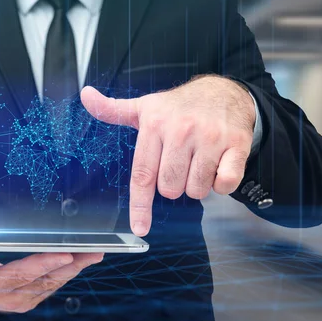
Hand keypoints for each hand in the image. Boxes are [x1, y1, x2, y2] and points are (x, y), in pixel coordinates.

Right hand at [0, 251, 103, 313]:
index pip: (22, 274)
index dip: (44, 264)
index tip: (65, 253)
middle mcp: (14, 296)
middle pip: (46, 279)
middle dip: (71, 264)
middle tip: (92, 251)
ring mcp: (26, 299)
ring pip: (55, 282)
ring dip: (76, 268)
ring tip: (95, 253)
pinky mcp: (34, 297)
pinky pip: (55, 284)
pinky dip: (70, 271)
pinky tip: (84, 259)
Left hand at [81, 75, 255, 236]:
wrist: (224, 91)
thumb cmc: (179, 107)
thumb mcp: (145, 107)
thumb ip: (112, 110)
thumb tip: (85, 95)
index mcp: (154, 125)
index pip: (143, 174)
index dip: (140, 205)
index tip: (140, 228)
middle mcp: (181, 131)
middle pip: (170, 188)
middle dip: (173, 185)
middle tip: (179, 164)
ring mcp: (210, 137)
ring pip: (196, 190)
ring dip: (197, 184)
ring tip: (198, 161)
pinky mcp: (236, 144)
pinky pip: (225, 185)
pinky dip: (221, 183)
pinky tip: (218, 165)